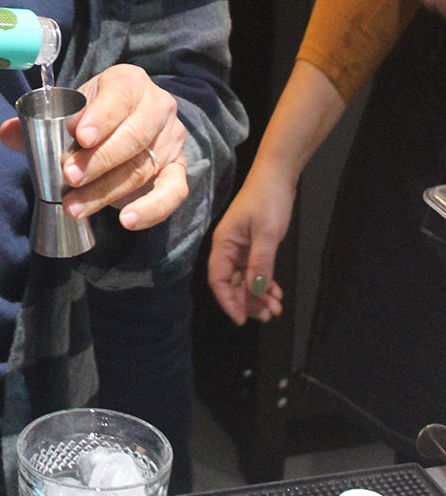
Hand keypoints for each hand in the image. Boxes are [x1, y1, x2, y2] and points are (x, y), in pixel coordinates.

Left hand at [0, 63, 187, 230]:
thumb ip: (36, 125)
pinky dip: (152, 209)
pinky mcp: (178, 169)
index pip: (120, 96)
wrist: (125, 128)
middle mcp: (157, 106)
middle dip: (99, 160)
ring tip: (76, 207)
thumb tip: (7, 134)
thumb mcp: (69, 113)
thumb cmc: (92, 117)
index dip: (102, 116)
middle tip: (69, 177)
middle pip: (134, 135)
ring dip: (107, 191)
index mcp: (129, 82)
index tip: (80, 137)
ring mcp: (171, 139)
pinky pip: (174, 191)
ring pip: (143, 167)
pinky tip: (126, 221)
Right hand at [207, 170, 291, 325]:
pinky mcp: (254, 244)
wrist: (278, 175)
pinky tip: (276, 291)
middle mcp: (229, 248)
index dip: (228, 301)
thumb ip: (260, 263)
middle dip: (248, 301)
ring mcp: (242, 247)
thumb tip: (255, 291)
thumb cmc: (268, 200)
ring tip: (275, 308)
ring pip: (245, 278)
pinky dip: (264, 282)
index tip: (242, 319)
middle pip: (232, 283)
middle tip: (268, 315)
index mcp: (223, 244)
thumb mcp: (266, 234)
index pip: (218, 279)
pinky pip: (255, 270)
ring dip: (258, 295)